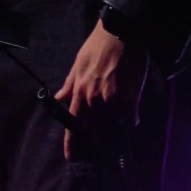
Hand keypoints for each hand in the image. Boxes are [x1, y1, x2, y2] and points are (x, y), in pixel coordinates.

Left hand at [52, 20, 145, 160]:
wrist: (121, 32)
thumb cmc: (97, 46)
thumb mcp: (78, 64)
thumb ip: (70, 84)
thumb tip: (59, 98)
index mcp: (80, 92)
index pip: (73, 123)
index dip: (72, 143)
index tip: (71, 158)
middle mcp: (94, 99)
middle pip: (93, 129)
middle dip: (95, 142)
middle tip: (96, 153)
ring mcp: (113, 100)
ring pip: (112, 126)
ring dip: (113, 131)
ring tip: (115, 136)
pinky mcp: (130, 97)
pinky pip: (130, 117)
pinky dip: (130, 120)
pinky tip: (131, 119)